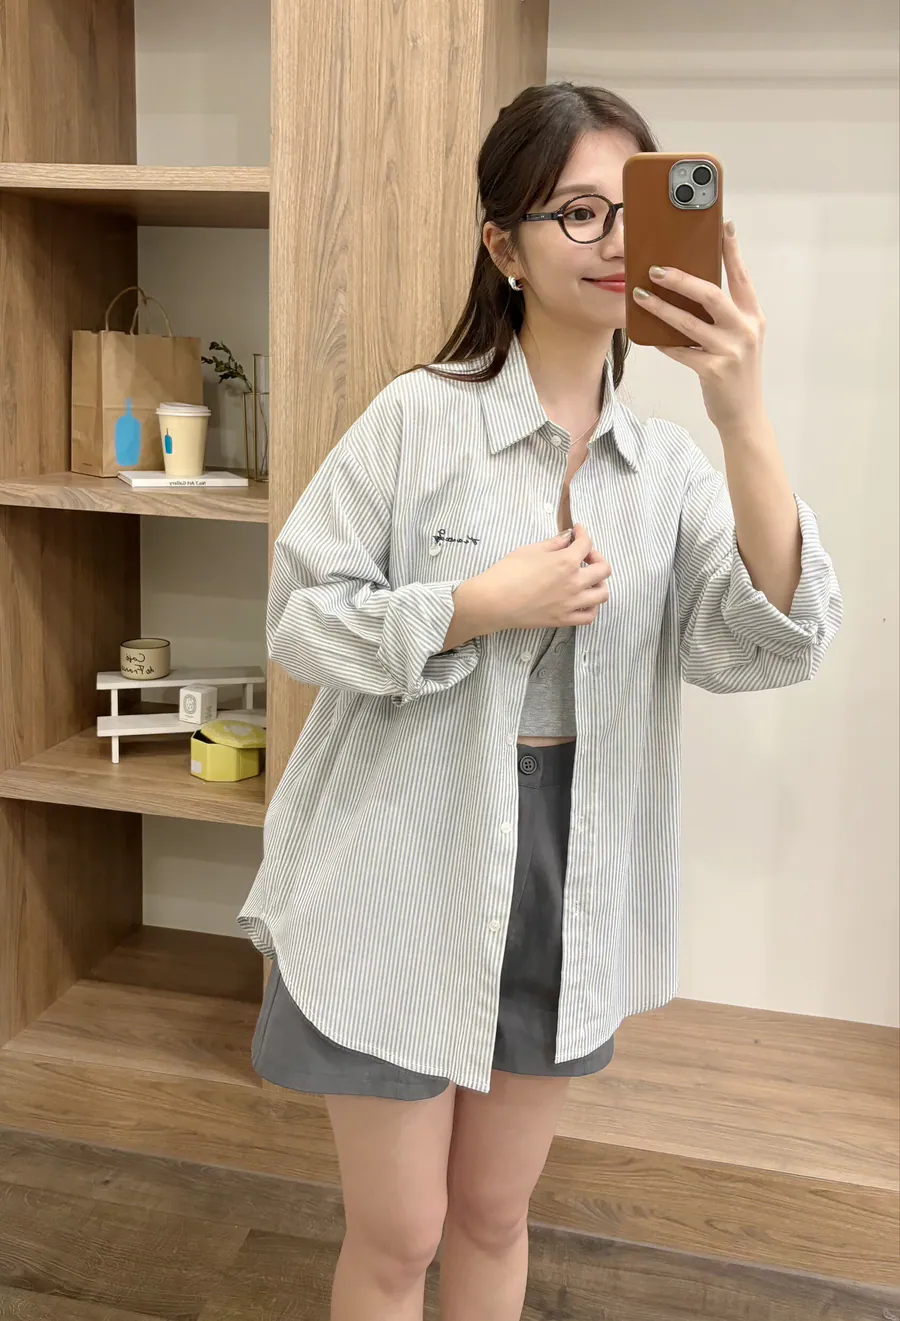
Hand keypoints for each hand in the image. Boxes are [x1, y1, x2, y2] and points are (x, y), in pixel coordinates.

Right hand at [475, 524, 611, 631]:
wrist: (493, 602)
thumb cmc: (507, 573)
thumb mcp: (530, 550)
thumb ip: (553, 544)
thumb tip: (567, 538)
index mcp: (567, 562)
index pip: (586, 544)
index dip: (583, 534)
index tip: (578, 532)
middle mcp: (575, 582)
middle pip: (603, 569)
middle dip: (597, 557)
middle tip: (584, 556)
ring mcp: (572, 603)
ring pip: (602, 594)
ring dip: (599, 583)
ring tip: (588, 579)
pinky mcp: (564, 619)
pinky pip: (589, 616)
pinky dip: (591, 607)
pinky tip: (583, 600)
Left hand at [633, 221, 766, 432]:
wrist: (744, 415)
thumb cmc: (736, 373)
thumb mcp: (739, 340)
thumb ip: (724, 317)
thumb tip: (690, 290)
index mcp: (753, 317)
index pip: (741, 277)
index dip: (731, 251)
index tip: (723, 226)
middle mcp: (745, 330)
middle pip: (711, 295)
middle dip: (682, 279)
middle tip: (656, 269)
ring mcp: (730, 351)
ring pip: (689, 322)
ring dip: (661, 308)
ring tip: (640, 296)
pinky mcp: (714, 371)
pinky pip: (681, 351)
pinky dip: (664, 342)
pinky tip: (649, 335)